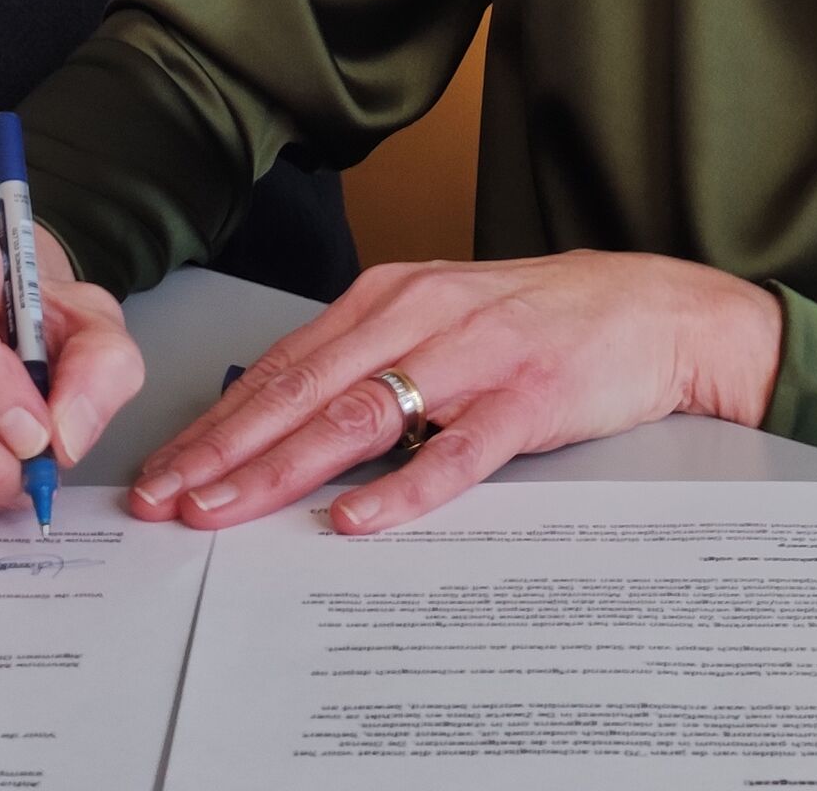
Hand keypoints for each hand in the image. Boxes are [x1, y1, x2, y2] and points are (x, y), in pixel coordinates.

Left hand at [129, 252, 783, 535]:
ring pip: (359, 417)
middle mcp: (418, 317)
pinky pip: (456, 453)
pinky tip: (357, 518)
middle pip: (301, 392)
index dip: (215, 422)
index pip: (280, 367)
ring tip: (227, 510)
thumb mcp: (436, 320)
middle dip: (223, 451)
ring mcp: (474, 358)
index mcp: (387, 298)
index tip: (163, 469)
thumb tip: (275, 417)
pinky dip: (403, 489)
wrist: (653, 307)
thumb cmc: (536, 320)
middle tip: (166, 500)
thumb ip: (364, 360)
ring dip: (282, 468)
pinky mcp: (527, 400)